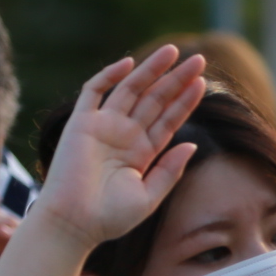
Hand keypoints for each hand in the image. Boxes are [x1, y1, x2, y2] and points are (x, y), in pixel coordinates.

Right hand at [31, 47, 206, 249]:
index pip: (168, 120)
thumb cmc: (109, 218)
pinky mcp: (81, 123)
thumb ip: (170, 171)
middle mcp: (125, 135)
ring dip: (151, 70)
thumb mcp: (149, 197)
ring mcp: (103, 126)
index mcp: (142, 153)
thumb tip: (192, 144)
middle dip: (176, 79)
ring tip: (174, 52)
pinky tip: (130, 64)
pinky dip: (109, 76)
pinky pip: (94, 92)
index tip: (202, 83)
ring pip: (131, 89)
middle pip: (155, 100)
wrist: (73, 224)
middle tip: (199, 59)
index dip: (185, 101)